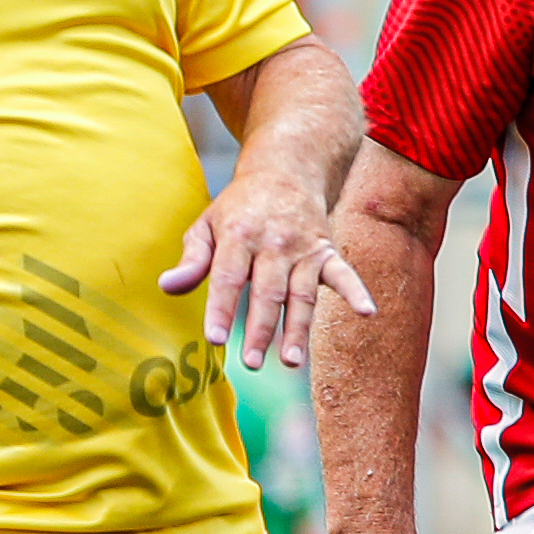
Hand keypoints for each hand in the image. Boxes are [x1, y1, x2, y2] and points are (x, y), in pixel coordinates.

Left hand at [160, 172, 378, 369]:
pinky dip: (356, 292)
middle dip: (259, 330)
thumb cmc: (239, 208)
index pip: (228, 278)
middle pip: (267, 293)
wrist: (285, 170)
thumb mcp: (207, 225)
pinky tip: (367, 313)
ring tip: (290, 362)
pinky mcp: (326, 251)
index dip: (220, 309)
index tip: (215, 340)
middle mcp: (273, 243)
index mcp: (238, 235)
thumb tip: (167, 287)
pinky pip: (344, 274)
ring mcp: (303, 248)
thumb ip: (191, 260)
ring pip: (301, 294)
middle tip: (250, 364)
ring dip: (297, 329)